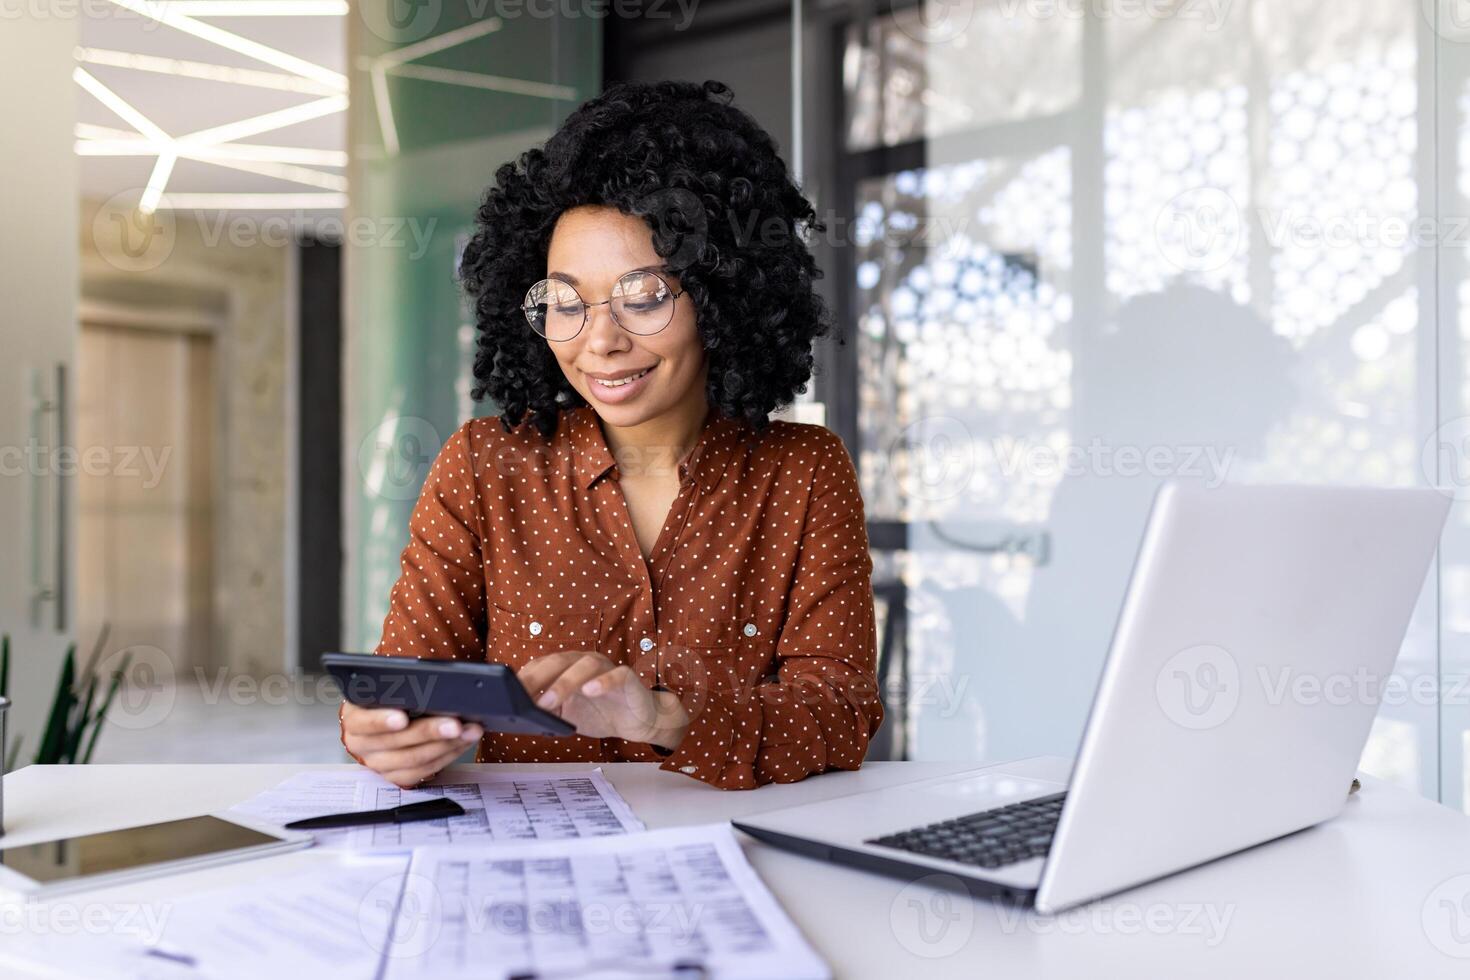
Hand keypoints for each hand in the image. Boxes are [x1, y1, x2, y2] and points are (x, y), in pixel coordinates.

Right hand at [340, 701, 482, 787]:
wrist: (384, 718)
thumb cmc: (389, 696)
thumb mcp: (387, 687)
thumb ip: (398, 687)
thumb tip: (429, 685)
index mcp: (354, 718)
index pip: (364, 722)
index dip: (382, 721)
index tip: (402, 718)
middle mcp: (361, 744)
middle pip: (397, 742)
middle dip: (430, 732)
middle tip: (455, 723)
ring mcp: (378, 764)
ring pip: (414, 759)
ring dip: (446, 745)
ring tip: (469, 731)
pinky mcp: (396, 776)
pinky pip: (423, 771)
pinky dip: (447, 756)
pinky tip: (462, 743)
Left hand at [517, 651, 689, 750]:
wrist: (637, 720)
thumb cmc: (600, 713)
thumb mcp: (567, 715)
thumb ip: (547, 711)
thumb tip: (517, 715)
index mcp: (567, 667)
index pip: (541, 665)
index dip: (523, 677)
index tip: (505, 693)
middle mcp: (584, 661)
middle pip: (558, 661)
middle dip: (536, 678)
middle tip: (518, 697)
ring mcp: (607, 667)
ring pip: (585, 665)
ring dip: (564, 683)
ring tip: (547, 702)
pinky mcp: (627, 677)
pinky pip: (616, 675)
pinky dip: (602, 682)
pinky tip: (589, 691)